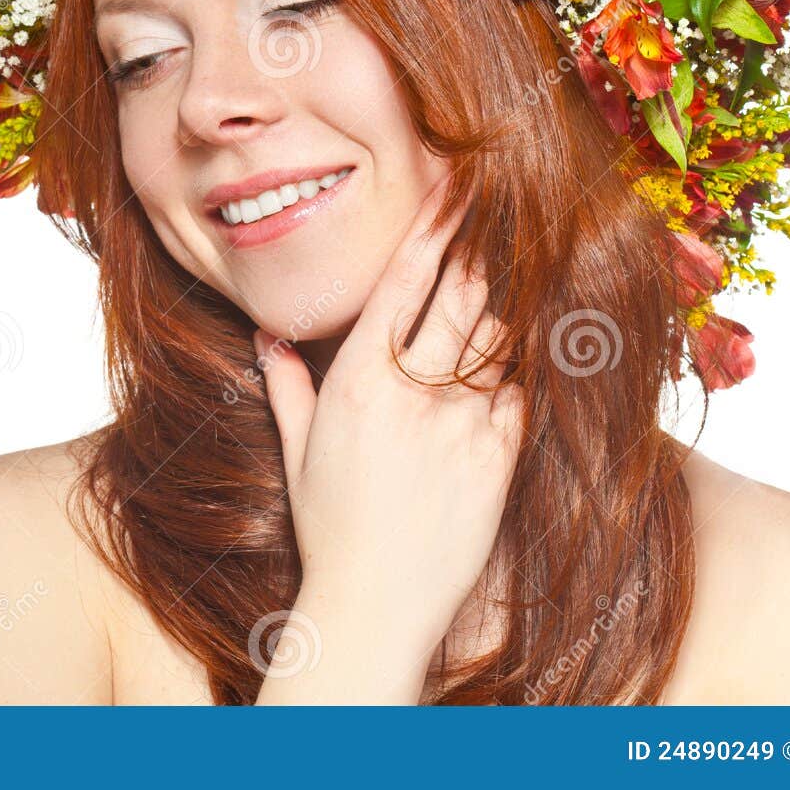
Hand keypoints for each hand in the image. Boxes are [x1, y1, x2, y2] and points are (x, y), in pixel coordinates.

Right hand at [251, 177, 524, 690]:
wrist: (377, 603)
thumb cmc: (330, 526)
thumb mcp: (297, 450)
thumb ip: (286, 385)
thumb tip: (268, 338)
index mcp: (359, 378)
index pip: (405, 279)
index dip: (435, 225)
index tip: (455, 186)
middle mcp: (413, 391)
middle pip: (465, 292)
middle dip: (480, 250)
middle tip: (496, 217)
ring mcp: (463, 423)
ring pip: (500, 337)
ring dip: (501, 311)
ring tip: (503, 293)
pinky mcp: (501, 457)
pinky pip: (522, 391)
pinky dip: (519, 371)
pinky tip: (517, 361)